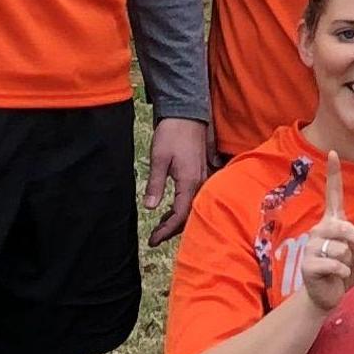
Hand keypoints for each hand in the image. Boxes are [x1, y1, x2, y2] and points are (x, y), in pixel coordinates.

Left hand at [143, 114, 210, 246]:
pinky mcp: (202, 171)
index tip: (153, 240)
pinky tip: (172, 208)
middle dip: (173, 229)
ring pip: (193, 206)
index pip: (180, 215)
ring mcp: (203, 176)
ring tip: (161, 225)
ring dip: (178, 218)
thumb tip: (150, 207)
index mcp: (190, 182)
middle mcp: (200, 182)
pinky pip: (195, 196)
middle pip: (190, 214)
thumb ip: (155, 184)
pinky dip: (184, 206)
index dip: (167, 231)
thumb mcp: (158, 159)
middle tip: (155, 237)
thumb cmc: (172, 134)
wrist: (187, 113)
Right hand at [294, 151, 353, 315]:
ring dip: (349, 262)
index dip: (334, 173)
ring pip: (341, 249)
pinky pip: (335, 264)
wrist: (329, 295)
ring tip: (341, 268)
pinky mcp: (307, 264)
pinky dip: (343, 272)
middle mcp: (319, 229)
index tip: (333, 152)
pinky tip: (336, 276)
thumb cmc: (347, 269)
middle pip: (344, 227)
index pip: (334, 194)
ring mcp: (311, 246)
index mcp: (334, 222)